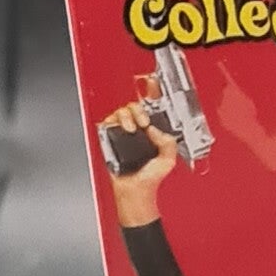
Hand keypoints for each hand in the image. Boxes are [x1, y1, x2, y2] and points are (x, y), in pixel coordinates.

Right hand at [99, 100, 178, 225]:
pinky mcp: (110, 139)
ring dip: (127, 116)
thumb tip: (155, 129)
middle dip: (139, 110)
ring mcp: (123, 133)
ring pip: (121, 111)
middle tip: (144, 122)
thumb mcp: (168, 159)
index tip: (152, 83)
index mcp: (153, 131)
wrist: (135, 192)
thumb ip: (168, 142)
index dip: (152, 91)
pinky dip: (113, 121)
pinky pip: (107, 122)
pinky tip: (122, 130)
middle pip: (135, 106)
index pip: (152, 107)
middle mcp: (138, 129)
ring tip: (132, 128)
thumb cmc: (149, 179)